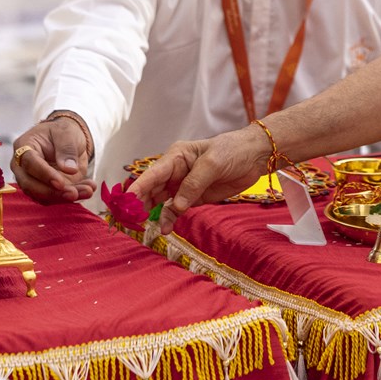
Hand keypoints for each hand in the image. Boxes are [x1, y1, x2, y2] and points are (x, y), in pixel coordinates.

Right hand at [12, 114, 94, 203]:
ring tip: (88, 191)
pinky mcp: (46, 189)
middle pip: (31, 185)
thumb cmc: (61, 132)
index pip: (30, 163)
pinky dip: (72, 197)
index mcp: (24, 147)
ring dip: (65, 197)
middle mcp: (23, 167)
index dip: (44, 174)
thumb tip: (69, 169)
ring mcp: (33, 181)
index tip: (60, 183)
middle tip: (74, 193)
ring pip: (43, 196)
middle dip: (53, 192)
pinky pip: (55, 198)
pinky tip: (88, 190)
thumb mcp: (66, 132)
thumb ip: (67, 149)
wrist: (66, 140)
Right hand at [130, 127, 267, 233]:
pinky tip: (166, 228)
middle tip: (129, 220)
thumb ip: (193, 184)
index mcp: (176, 157)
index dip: (138, 188)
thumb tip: (177, 206)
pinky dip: (170, 219)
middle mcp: (175, 171)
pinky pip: (176, 210)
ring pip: (161, 202)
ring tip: (146, 227)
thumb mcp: (213, 163)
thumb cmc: (232, 151)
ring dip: (153, 214)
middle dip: (139, 204)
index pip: (152, 173)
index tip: (125, 202)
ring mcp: (183, 186)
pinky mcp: (194, 198)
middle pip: (151, 189)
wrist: (255, 156)